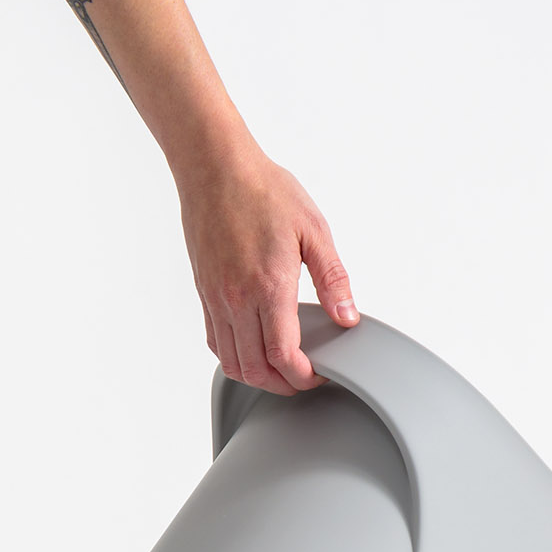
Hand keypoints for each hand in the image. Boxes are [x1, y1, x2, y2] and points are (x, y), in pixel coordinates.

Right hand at [176, 144, 358, 395]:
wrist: (215, 166)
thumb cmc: (264, 190)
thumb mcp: (313, 229)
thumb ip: (333, 279)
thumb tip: (347, 316)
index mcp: (268, 286)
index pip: (283, 356)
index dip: (303, 377)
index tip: (319, 375)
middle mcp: (236, 298)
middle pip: (256, 369)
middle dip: (283, 385)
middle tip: (303, 379)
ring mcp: (216, 298)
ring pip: (232, 362)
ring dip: (257, 377)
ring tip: (279, 372)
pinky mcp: (204, 292)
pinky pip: (215, 341)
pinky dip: (234, 357)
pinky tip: (252, 349)